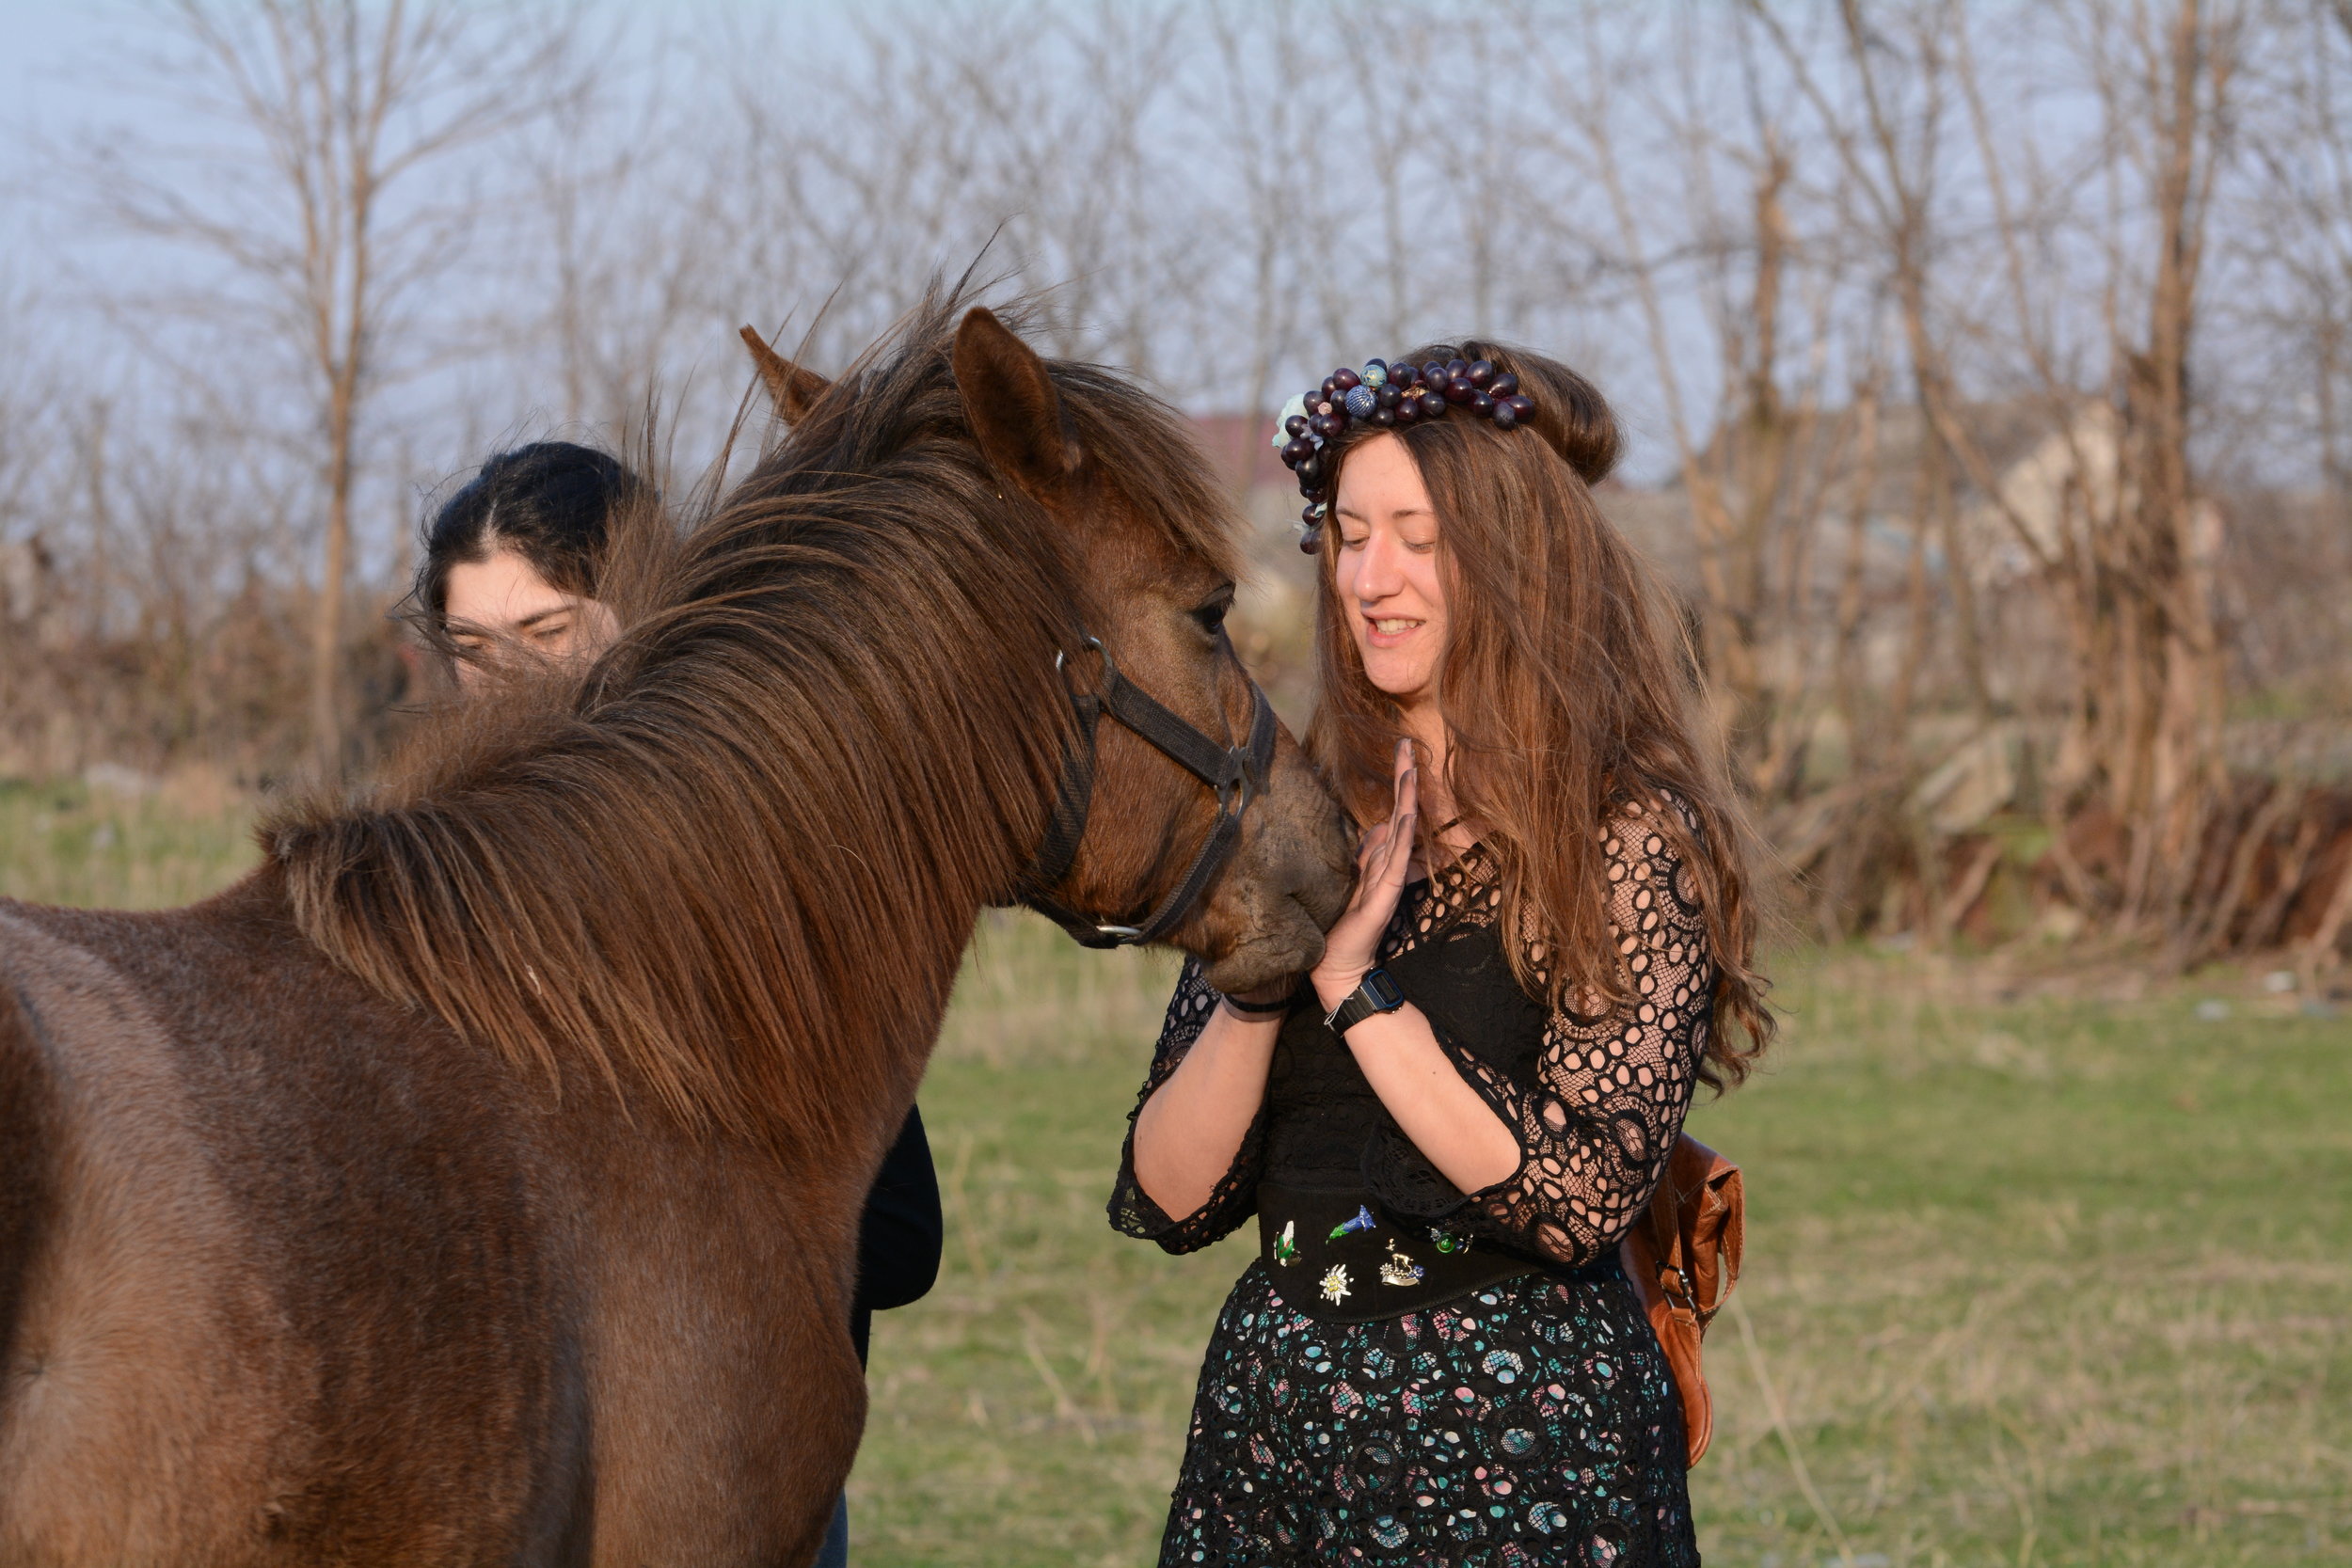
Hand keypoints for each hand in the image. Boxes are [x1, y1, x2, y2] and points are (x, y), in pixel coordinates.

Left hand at [1312, 739, 1417, 1012]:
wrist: (1339, 964)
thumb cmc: (1343, 925)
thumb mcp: (1352, 879)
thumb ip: (1367, 854)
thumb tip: (1380, 826)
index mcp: (1379, 857)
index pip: (1392, 811)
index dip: (1398, 781)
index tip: (1401, 747)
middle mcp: (1388, 864)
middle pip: (1400, 813)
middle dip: (1404, 779)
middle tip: (1407, 745)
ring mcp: (1388, 879)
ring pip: (1401, 833)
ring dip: (1406, 802)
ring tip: (1411, 772)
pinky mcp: (1384, 897)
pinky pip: (1396, 863)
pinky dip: (1402, 840)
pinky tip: (1406, 819)